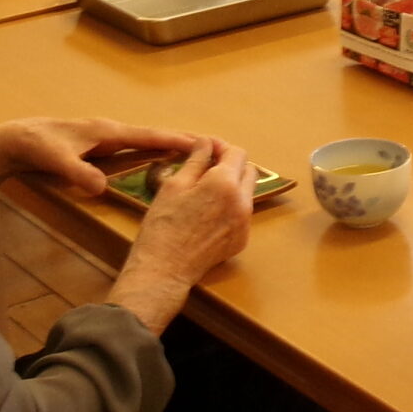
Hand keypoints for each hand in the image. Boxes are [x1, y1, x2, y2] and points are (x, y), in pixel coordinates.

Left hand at [0, 117, 211, 195]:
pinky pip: (135, 147)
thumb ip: (79, 174)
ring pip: (145, 140)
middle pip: (154, 134)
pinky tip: (160, 159)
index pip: (148, 136)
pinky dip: (153, 150)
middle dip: (182, 139)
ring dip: (169, 144)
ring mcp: (105, 138)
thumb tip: (103, 188)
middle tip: (214, 145)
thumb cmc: (36, 146)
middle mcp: (110, 131)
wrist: (14, 139)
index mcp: (106, 132)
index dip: (175, 140)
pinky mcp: (99, 146)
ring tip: (197, 152)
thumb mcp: (56, 162)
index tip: (203, 143)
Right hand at [112, 141, 254, 330]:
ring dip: (232, 186)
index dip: (221, 147)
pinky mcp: (241, 240)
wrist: (165, 268)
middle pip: (248, 171)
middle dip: (231, 165)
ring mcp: (245, 223)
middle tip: (207, 168)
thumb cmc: (164, 224)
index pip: (237, 153)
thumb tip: (206, 142)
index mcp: (225, 183)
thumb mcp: (175, 184)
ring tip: (206, 191)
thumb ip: (196, 160)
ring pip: (247, 193)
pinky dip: (230, 207)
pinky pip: (242, 214)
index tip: (207, 149)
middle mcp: (242, 202)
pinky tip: (208, 214)